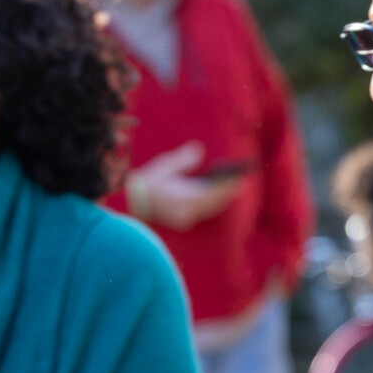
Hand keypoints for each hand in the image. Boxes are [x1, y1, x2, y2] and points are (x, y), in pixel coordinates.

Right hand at [127, 142, 247, 230]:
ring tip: (233, 188)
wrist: (131, 205)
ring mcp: (184, 218)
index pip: (213, 192)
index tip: (240, 178)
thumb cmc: (147, 184)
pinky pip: (202, 213)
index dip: (228, 186)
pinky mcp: (181, 222)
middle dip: (228, 192)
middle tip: (242, 182)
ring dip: (221, 199)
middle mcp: (187, 210)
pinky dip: (211, 204)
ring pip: (209, 209)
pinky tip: (217, 197)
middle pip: (214, 203)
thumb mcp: (164, 166)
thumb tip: (199, 150)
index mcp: (184, 196)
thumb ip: (183, 159)